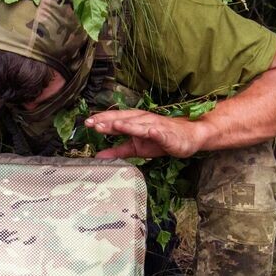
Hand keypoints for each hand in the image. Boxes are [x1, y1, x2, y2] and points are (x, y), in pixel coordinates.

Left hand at [85, 109, 206, 159]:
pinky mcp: (169, 135)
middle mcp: (144, 120)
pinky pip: (161, 133)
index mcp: (135, 122)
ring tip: (116, 125)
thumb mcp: (135, 148)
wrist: (188, 138)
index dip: (102, 121)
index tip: (87, 123)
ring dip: (129, 124)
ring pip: (141, 125)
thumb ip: (117, 151)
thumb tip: (98, 155)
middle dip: (109, 121)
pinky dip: (155, 131)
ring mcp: (156, 126)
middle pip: (125, 119)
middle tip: (94, 123)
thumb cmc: (160, 140)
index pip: (116, 119)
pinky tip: (149, 131)